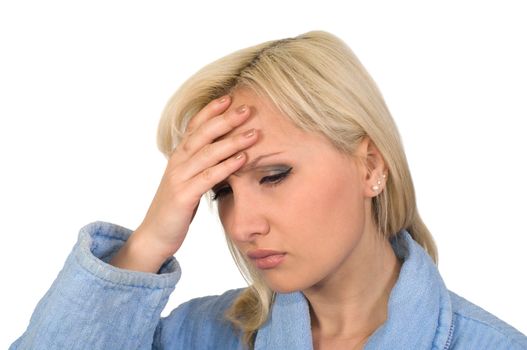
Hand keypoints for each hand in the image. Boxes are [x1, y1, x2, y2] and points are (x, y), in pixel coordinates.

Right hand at [132, 95, 257, 261]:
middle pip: (202, 135)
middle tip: (247, 109)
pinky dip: (226, 167)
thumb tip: (226, 153)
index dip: (211, 111)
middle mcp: (177, 162)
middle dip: (225, 120)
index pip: (194, 126)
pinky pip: (208, 178)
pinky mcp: (183, 196)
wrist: (155, 234)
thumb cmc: (176, 207)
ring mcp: (178, 178)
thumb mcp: (188, 181)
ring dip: (232, 142)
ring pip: (208, 154)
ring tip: (254, 134)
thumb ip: (202, 165)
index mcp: (178, 156)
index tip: (230, 98)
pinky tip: (242, 159)